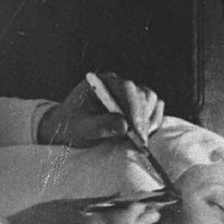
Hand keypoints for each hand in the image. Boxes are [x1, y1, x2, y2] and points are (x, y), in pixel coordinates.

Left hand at [37, 73, 165, 146]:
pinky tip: (144, 135)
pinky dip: (154, 122)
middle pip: (143, 94)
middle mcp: (118, 84)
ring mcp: (129, 95)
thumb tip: (124, 125)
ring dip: (150, 120)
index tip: (137, 131)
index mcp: (103, 82)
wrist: (69, 130)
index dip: (135, 109)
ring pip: (151, 100)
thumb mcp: (81, 128)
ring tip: (139, 139)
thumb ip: (100, 126)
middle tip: (140, 142)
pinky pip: (154, 109)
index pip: (127, 88)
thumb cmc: (71, 126)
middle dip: (143, 119)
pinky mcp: (137, 106)